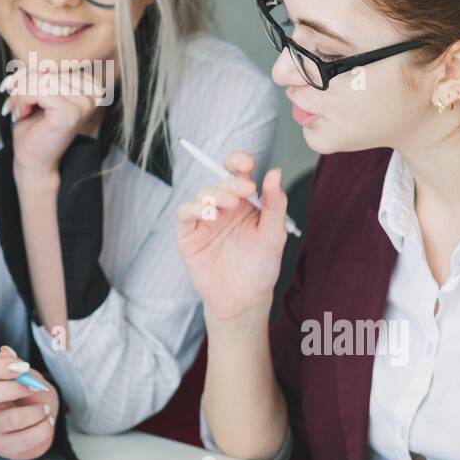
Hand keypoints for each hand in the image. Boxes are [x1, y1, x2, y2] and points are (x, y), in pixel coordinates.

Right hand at [0, 346, 58, 459]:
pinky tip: (46, 423)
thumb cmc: (29, 396)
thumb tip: (5, 352)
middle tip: (35, 388)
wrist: (39, 422)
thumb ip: (16, 364)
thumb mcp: (26, 374)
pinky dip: (42, 429)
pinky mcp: (0, 446)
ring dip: (36, 412)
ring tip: (46, 409)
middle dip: (16, 389)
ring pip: (10, 419)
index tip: (22, 367)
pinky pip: (23, 440)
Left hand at [3, 64, 104, 178]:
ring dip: (20, 93)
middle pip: (48, 68)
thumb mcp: (36, 92)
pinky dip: (22, 99)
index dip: (30, 72)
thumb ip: (39, 72)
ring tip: (17, 109)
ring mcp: (84, 103)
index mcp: (88, 85)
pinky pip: (38, 89)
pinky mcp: (70, 113)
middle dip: (23, 83)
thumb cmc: (34, 128)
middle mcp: (92, 92)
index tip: (13, 88)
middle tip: (13, 102)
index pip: (55, 62)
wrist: (32, 161)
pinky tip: (21, 113)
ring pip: (41, 78)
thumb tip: (28, 59)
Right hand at [175, 151, 287, 321]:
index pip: (237, 172)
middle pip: (221, 181)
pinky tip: (209, 214)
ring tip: (228, 206)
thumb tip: (274, 172)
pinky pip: (185, 213)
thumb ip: (275, 203)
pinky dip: (194, 208)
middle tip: (244, 191)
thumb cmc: (260, 266)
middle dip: (232, 183)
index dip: (238, 161)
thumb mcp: (274, 234)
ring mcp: (204, 219)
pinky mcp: (188, 234)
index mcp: (244, 202)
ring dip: (215, 194)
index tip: (246, 163)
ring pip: (202, 193)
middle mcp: (223, 207)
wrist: (245, 299)